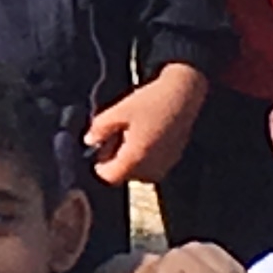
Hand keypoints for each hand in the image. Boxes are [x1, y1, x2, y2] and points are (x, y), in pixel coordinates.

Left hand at [84, 62, 210, 187]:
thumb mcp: (119, 111)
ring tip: (131, 131)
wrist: (184, 95)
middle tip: (116, 133)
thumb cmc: (151, 102)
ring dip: (129, 156)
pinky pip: (150, 165)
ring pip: (136, 170)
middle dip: (114, 158)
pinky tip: (145, 133)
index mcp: (136, 158)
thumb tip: (88, 141)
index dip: (99, 165)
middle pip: (122, 174)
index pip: (108, 177)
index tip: (99, 148)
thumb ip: (99, 128)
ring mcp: (164, 166)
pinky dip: (143, 154)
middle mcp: (151, 168)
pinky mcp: (172, 161)